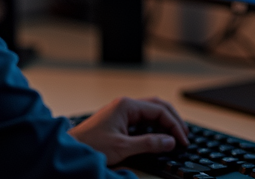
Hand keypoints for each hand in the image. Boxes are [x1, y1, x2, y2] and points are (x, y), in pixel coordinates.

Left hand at [68, 96, 189, 165]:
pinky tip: (160, 136)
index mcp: (126, 105)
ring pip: (151, 112)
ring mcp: (121, 111)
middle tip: (184, 136)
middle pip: (158, 106)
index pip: (159, 110)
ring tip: (176, 135)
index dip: (174, 125)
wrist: (69, 149)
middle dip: (173, 120)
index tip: (182, 140)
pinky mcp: (119, 120)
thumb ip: (149, 143)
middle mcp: (125, 105)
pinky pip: (142, 119)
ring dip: (165, 122)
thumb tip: (170, 141)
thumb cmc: (90, 145)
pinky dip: (154, 126)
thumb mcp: (122, 147)